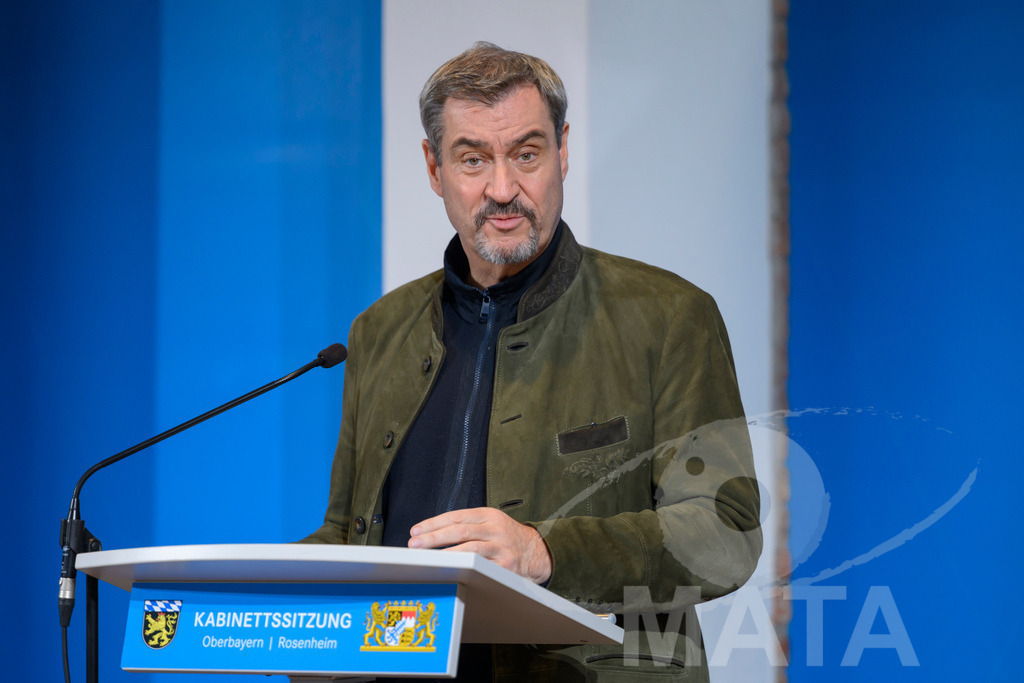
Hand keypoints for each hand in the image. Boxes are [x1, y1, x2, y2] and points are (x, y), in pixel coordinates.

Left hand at [408, 507, 551, 583]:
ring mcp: (501, 548)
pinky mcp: (505, 566)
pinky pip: (481, 566)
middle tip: (415, 544)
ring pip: (469, 548)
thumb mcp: (492, 522)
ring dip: (445, 554)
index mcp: (489, 515)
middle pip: (460, 530)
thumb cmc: (507, 538)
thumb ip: (468, 524)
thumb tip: (434, 533)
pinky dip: (464, 567)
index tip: (417, 530)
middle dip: (434, 537)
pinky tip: (450, 570)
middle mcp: (495, 529)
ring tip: (428, 558)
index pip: (456, 515)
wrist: (538, 552)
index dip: (434, 523)